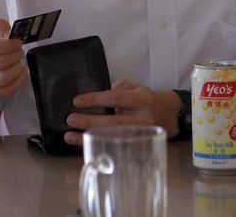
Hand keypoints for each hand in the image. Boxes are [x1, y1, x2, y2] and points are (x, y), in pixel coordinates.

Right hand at [0, 17, 26, 101]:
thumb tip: (9, 35)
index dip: (6, 44)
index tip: (17, 42)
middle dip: (15, 55)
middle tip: (20, 51)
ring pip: (3, 78)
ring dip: (18, 68)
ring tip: (18, 61)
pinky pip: (6, 91)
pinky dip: (18, 81)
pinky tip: (19, 72)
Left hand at [64, 80, 179, 145]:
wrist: (166, 114)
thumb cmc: (144, 99)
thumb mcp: (134, 87)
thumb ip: (116, 89)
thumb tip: (94, 99)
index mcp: (142, 99)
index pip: (116, 98)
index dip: (95, 100)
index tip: (77, 101)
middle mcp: (142, 118)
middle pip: (113, 122)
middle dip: (89, 122)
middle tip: (70, 119)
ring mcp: (140, 135)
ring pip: (111, 137)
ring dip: (89, 137)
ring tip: (69, 136)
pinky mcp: (136, 146)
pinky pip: (113, 147)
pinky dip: (96, 145)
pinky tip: (81, 144)